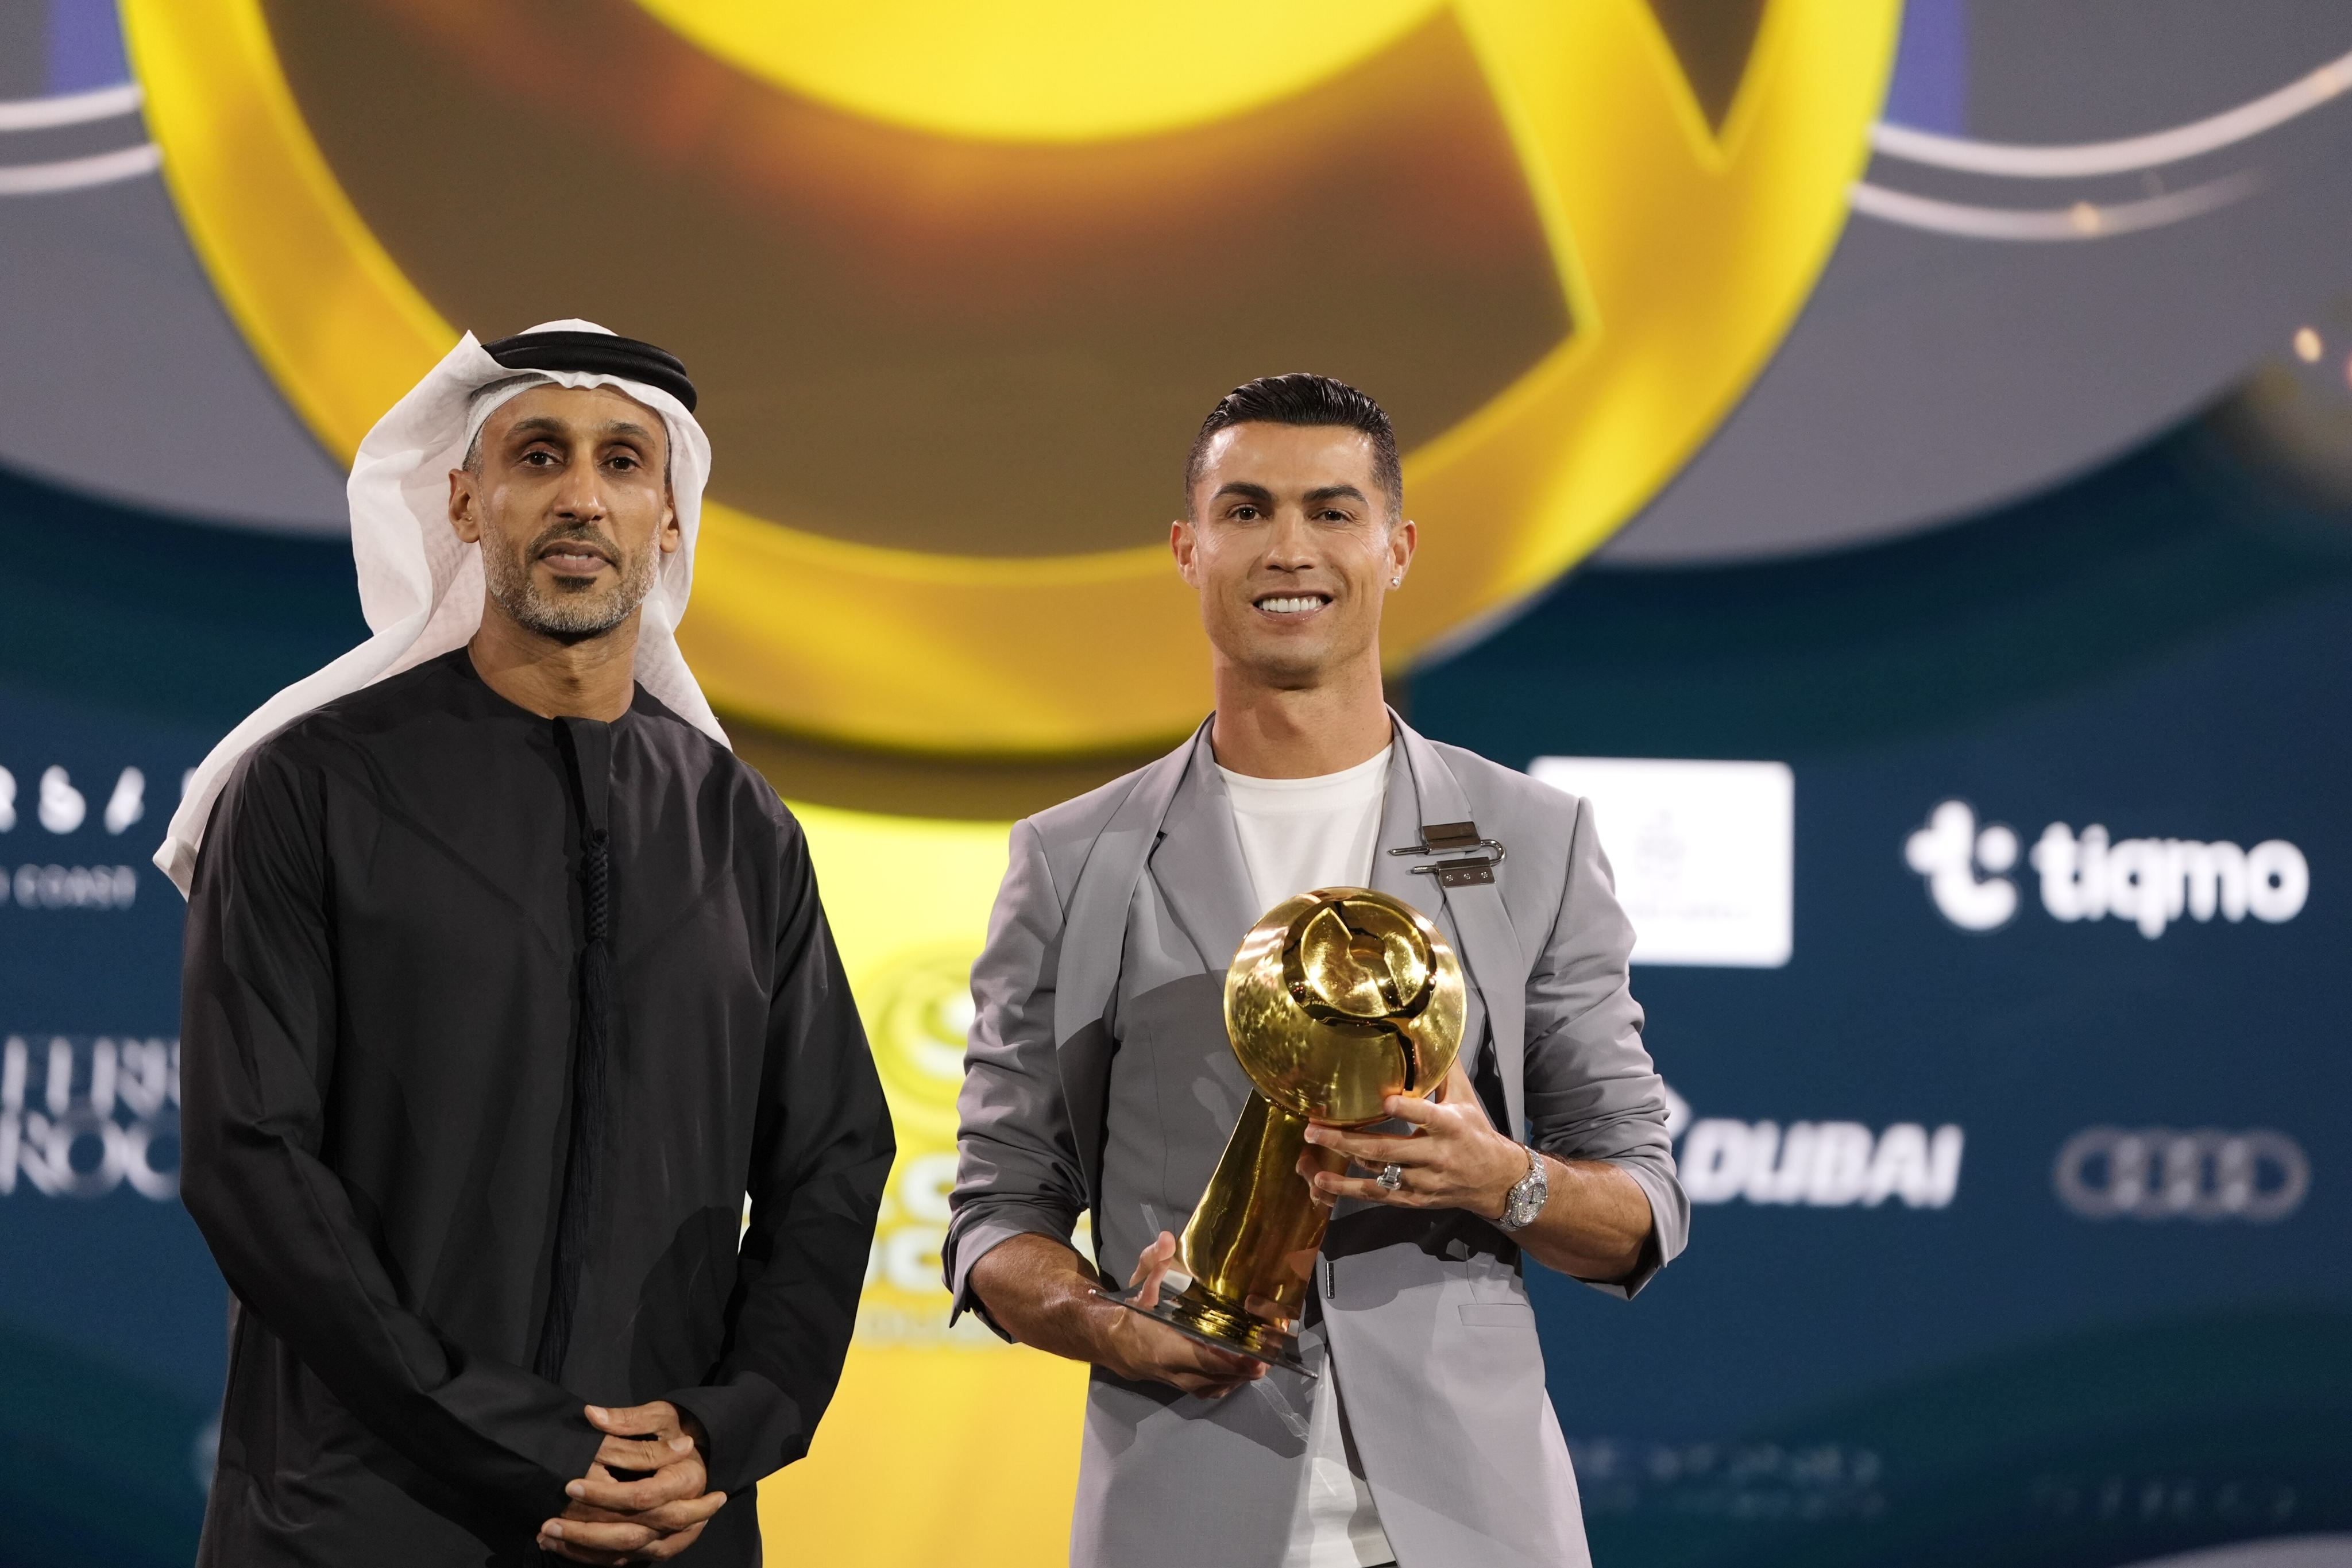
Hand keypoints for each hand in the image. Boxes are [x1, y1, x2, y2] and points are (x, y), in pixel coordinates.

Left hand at [538, 1401, 726, 1562]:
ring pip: (624, 1551)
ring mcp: (669, 1536)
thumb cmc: (675, 1434)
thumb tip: (592, 1415)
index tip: (570, 1486)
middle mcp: (680, 1515)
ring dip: (583, 1547)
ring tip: (547, 1535)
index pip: (641, 1495)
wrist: (696, 1459)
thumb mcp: (661, 1418)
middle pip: (631, 1532)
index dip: (604, 1495)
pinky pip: (623, 1560)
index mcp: (684, 1481)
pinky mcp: (656, 1547)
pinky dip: (591, 1557)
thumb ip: (628, 1420)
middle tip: (549, 1522)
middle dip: (587, 1530)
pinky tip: (561, 1546)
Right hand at [1099, 1231, 1266, 1398]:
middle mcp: (1173, 1370)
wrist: (1110, 1341)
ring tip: (1262, 1362)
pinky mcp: (1182, 1384)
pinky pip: (1209, 1389)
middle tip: (1268, 1358)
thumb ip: (1154, 1261)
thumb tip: (1168, 1239)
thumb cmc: (1130, 1311)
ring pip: (1214, 1386)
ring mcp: (1178, 1381)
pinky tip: (1243, 1371)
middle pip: (1215, 1377)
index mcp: (1163, 1346)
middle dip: (1243, 1370)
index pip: (1202, 1358)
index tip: (1254, 1358)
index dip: (1229, 1361)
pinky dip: (1228, 1382)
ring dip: (1239, 1377)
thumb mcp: (1138, 1280)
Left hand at [1300, 1059, 1527, 1220]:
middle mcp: (1435, 1156)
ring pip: (1379, 1172)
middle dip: (1349, 1138)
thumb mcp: (1464, 1098)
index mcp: (1451, 1126)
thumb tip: (1427, 1032)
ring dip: (1343, 1160)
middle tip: (1315, 1127)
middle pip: (1388, 1148)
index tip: (1385, 1101)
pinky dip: (1349, 1190)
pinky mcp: (1414, 1199)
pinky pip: (1378, 1195)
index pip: (1428, 1117)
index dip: (1407, 1111)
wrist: (1494, 1180)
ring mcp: (1423, 1181)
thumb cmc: (1474, 1131)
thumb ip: (1443, 1069)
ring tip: (1312, 1146)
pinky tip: (1322, 1182)